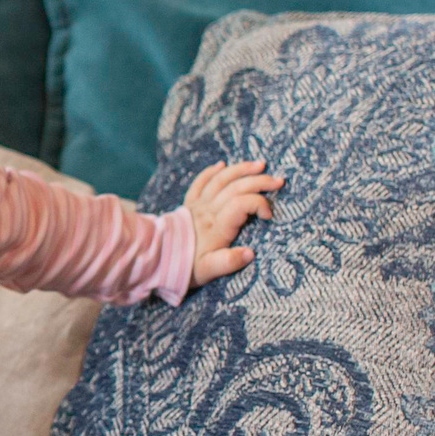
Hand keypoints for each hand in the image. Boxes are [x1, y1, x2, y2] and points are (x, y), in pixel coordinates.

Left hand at [183, 159, 281, 286]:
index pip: (241, 204)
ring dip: (241, 169)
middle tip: (278, 180)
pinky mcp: (189, 203)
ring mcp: (198, 204)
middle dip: (259, 180)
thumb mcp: (209, 271)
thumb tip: (250, 253)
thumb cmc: (186, 267)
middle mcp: (208, 210)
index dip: (259, 204)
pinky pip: (200, 182)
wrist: (156, 257)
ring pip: (221, 179)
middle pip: (236, 187)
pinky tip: (221, 165)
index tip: (269, 215)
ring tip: (259, 164)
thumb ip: (229, 262)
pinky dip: (211, 171)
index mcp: (217, 226)